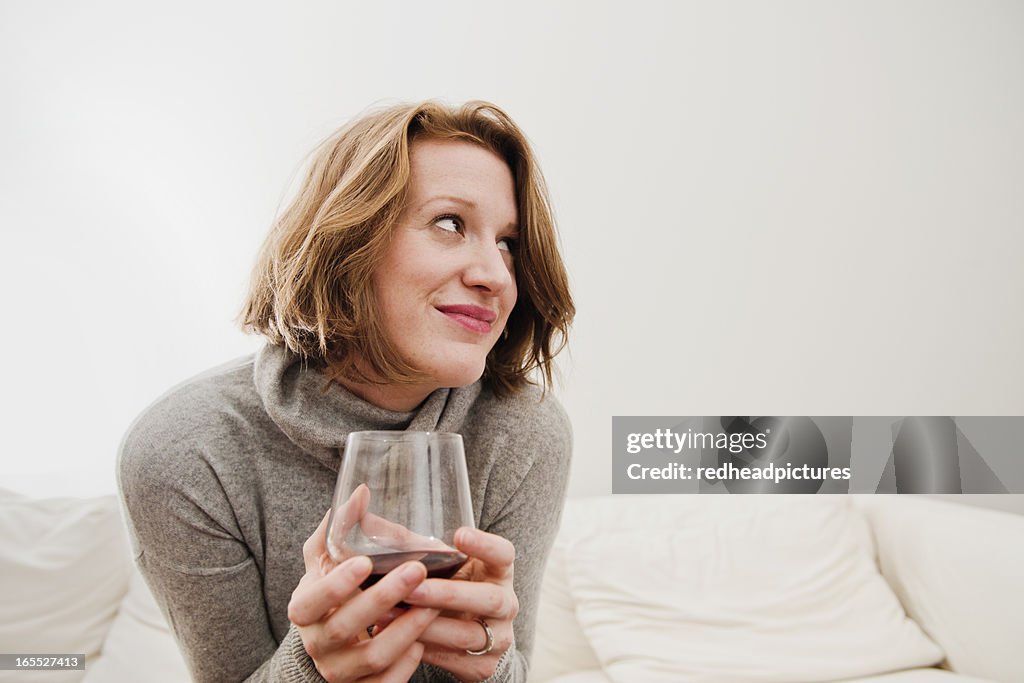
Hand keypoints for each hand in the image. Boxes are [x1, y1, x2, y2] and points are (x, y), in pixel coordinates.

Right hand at [287, 506, 439, 681]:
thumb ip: (339, 525)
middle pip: (347, 627)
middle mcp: (317, 644)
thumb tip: (362, 490)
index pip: (311, 602)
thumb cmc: (333, 587)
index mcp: (303, 610)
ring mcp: (339, 671)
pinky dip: (406, 663)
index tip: (364, 562)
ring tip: (432, 604)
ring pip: (373, 657)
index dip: (336, 585)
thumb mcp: (327, 558)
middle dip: (384, 598)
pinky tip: (423, 640)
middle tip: (417, 570)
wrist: (334, 642)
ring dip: (406, 629)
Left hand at [399, 527, 517, 681]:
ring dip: (426, 626)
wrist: (470, 640)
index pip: (504, 554)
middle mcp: (505, 604)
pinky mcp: (483, 667)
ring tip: (389, 614)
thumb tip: (365, 518)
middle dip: (448, 593)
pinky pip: (453, 660)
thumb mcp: (440, 567)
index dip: (486, 545)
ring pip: (467, 634)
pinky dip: (422, 649)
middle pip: (489, 598)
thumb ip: (410, 545)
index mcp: (498, 572)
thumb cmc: (450, 589)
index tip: (459, 535)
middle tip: (413, 587)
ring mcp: (498, 637)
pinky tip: (395, 639)